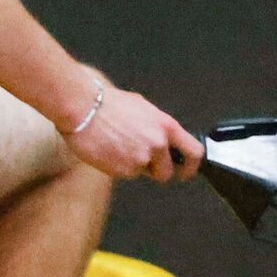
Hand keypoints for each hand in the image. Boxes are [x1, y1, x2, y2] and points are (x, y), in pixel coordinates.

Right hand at [62, 76, 202, 182]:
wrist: (82, 108)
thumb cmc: (106, 103)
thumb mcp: (142, 108)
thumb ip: (157, 126)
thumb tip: (159, 135)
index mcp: (166, 127)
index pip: (194, 152)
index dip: (192, 166)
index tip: (186, 172)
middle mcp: (157, 144)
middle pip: (165, 172)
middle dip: (155, 170)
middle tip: (141, 163)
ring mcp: (140, 158)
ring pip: (140, 172)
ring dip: (130, 165)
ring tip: (115, 147)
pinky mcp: (121, 169)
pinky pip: (123, 174)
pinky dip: (115, 166)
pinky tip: (106, 150)